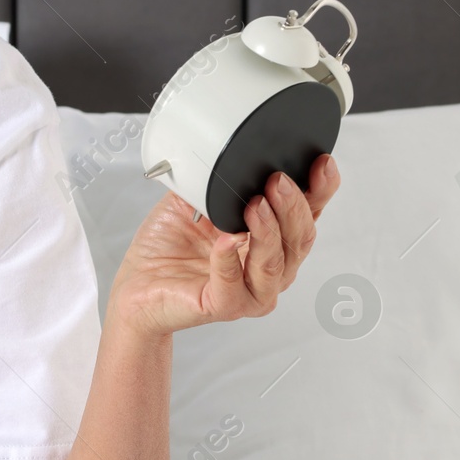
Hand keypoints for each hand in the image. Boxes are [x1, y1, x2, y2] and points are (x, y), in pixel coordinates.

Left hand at [107, 154, 341, 339]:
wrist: (137, 285)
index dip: (320, 191)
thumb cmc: (167, 248)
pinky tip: (224, 240)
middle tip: (277, 180)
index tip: (321, 164)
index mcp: (269, 241)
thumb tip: (226, 154)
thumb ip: (213, 182)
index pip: (307, 216)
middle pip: (300, 239)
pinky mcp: (223, 305)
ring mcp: (249, 291)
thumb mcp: (192, 201)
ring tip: (255, 205)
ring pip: (275, 264)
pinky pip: (233, 285)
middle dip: (293, 206)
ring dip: (268, 231)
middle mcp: (269, 268)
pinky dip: (229, 260)